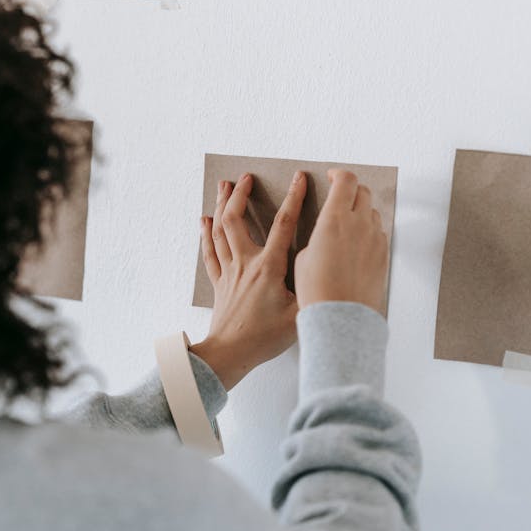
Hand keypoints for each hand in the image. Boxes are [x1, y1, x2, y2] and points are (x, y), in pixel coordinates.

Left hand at [190, 172, 305, 390]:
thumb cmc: (264, 337)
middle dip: (241, 194)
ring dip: (221, 205)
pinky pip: (210, 252)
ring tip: (224, 186)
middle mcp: (246, 264)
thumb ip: (312, 289)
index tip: (299, 178)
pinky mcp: (219, 283)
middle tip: (246, 177)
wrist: (231, 353)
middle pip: (236, 219)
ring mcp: (229, 272)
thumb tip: (326, 271)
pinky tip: (204, 220)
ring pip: (220, 230)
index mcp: (269, 267)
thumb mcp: (299, 314)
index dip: (293, 198)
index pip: (283, 224)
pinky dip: (206, 234)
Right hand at [294, 169, 388, 314]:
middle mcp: (360, 224)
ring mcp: (375, 239)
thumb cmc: (317, 290)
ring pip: (372, 212)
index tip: (332, 177)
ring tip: (347, 225)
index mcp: (335, 219)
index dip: (339, 174)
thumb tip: (328, 233)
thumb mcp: (304, 257)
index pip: (346, 180)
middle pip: (363, 192)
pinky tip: (356, 247)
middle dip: (351, 190)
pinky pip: (378, 234)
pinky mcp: (384, 255)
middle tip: (340, 197)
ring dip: (361, 212)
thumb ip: (320, 235)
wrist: (341, 316)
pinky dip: (369, 233)